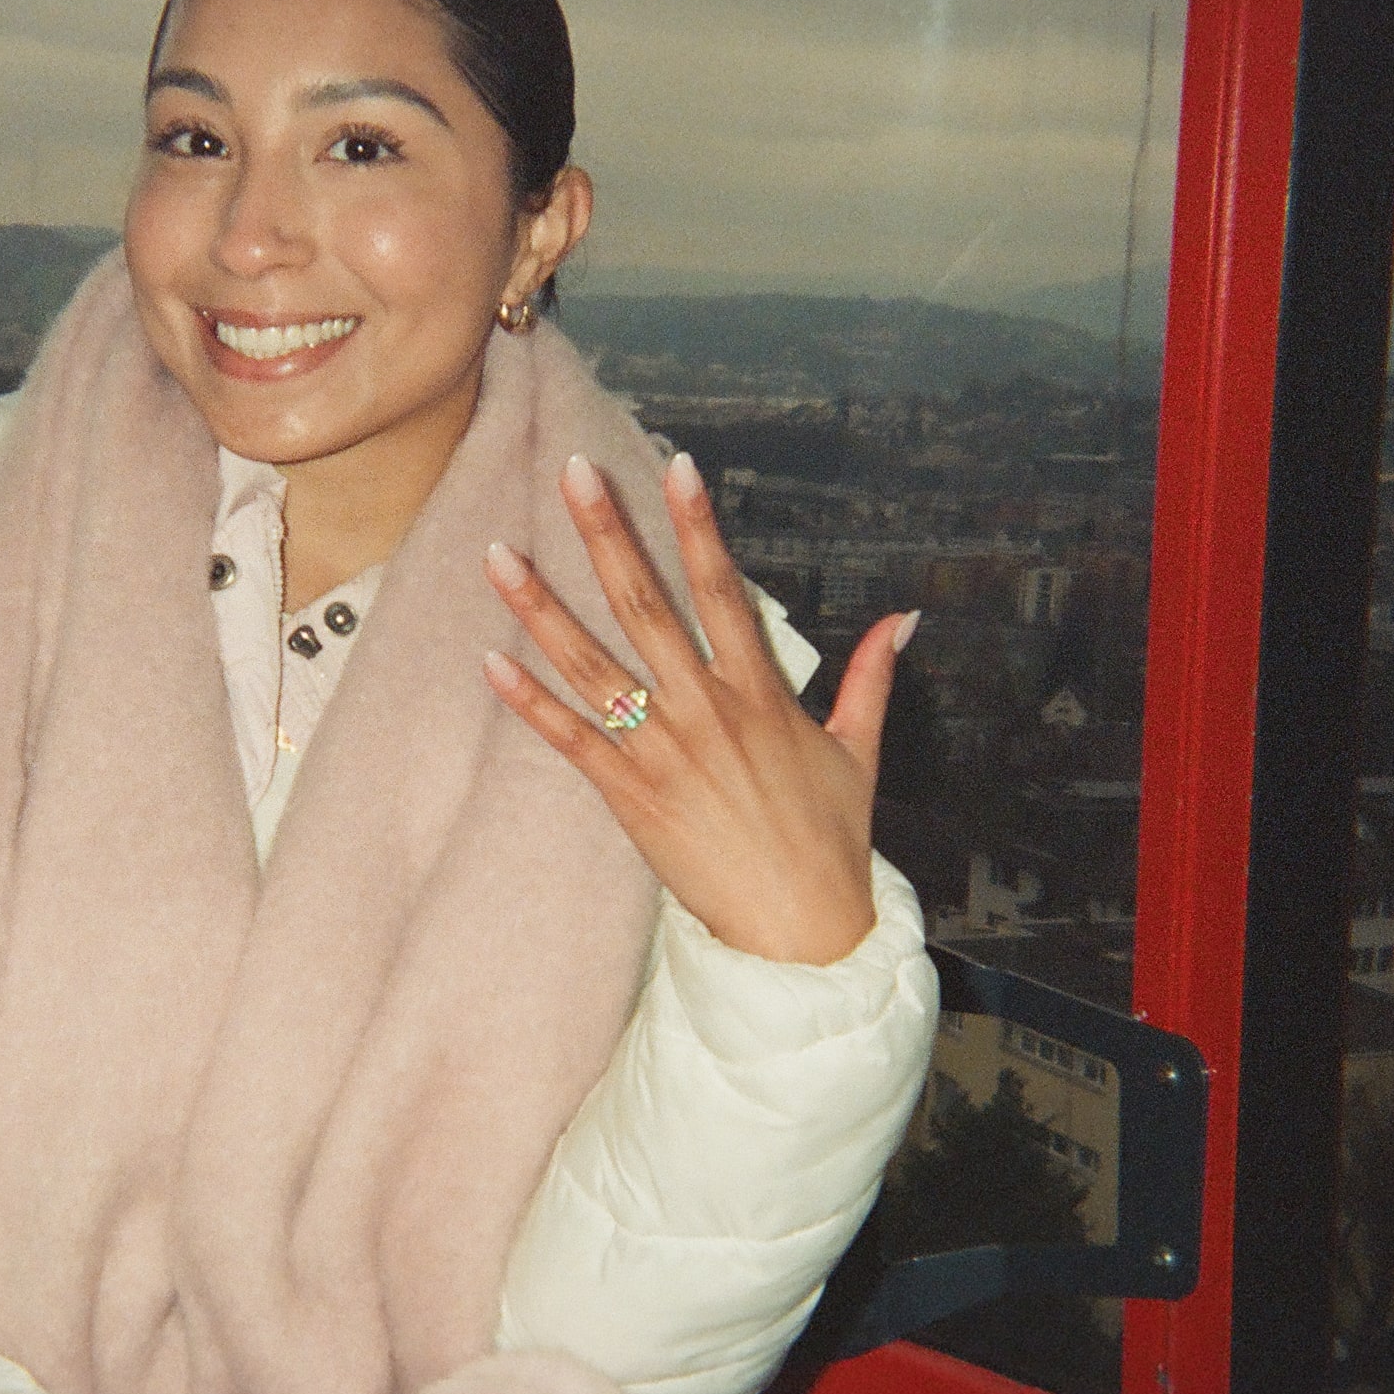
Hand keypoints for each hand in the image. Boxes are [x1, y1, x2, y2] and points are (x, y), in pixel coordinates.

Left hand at [482, 450, 912, 964]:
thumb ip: (869, 677)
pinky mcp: (631, 796)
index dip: (698, 525)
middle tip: (571, 472)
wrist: (800, 928)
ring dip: (542, 608)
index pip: (723, 588)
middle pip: (645, 605)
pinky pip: (571, 741)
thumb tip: (902, 619)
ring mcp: (662, 752)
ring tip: (499, 555)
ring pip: (592, 665)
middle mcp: (705, 710)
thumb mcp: (860, 750)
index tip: (675, 465)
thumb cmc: (831, 840)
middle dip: (606, 535)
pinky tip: (491, 661)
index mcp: (760, 692)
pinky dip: (531, 702)